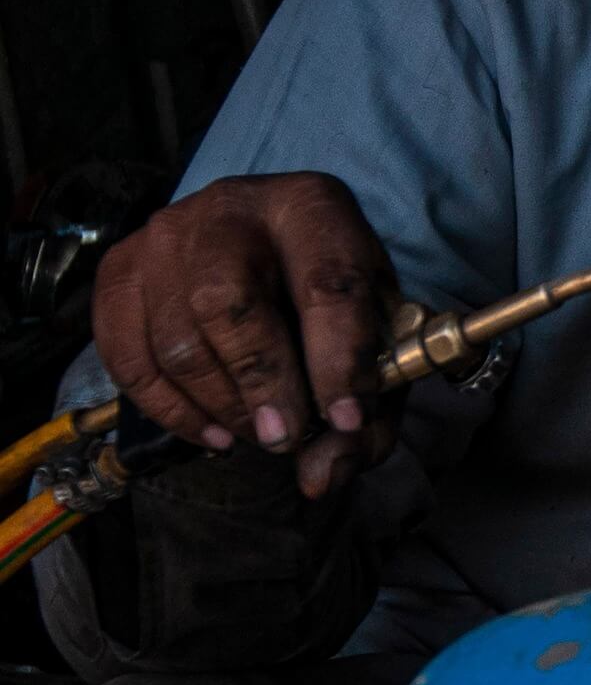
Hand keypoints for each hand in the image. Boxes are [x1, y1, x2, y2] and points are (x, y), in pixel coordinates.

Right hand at [93, 172, 401, 498]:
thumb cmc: (331, 304)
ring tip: (260, 434)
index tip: (345, 421)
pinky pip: (127, 355)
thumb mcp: (374, 347)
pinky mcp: (122, 268)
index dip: (337, 362)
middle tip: (286, 439)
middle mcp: (232, 206)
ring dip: (221, 406)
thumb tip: (321, 478)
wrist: (274, 252)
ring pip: (177, 338)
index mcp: (314, 208)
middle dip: (262, 386)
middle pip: (227, 305)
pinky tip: (213, 432)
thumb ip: (367, 417)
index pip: (327, 285)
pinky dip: (168, 410)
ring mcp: (166, 233)